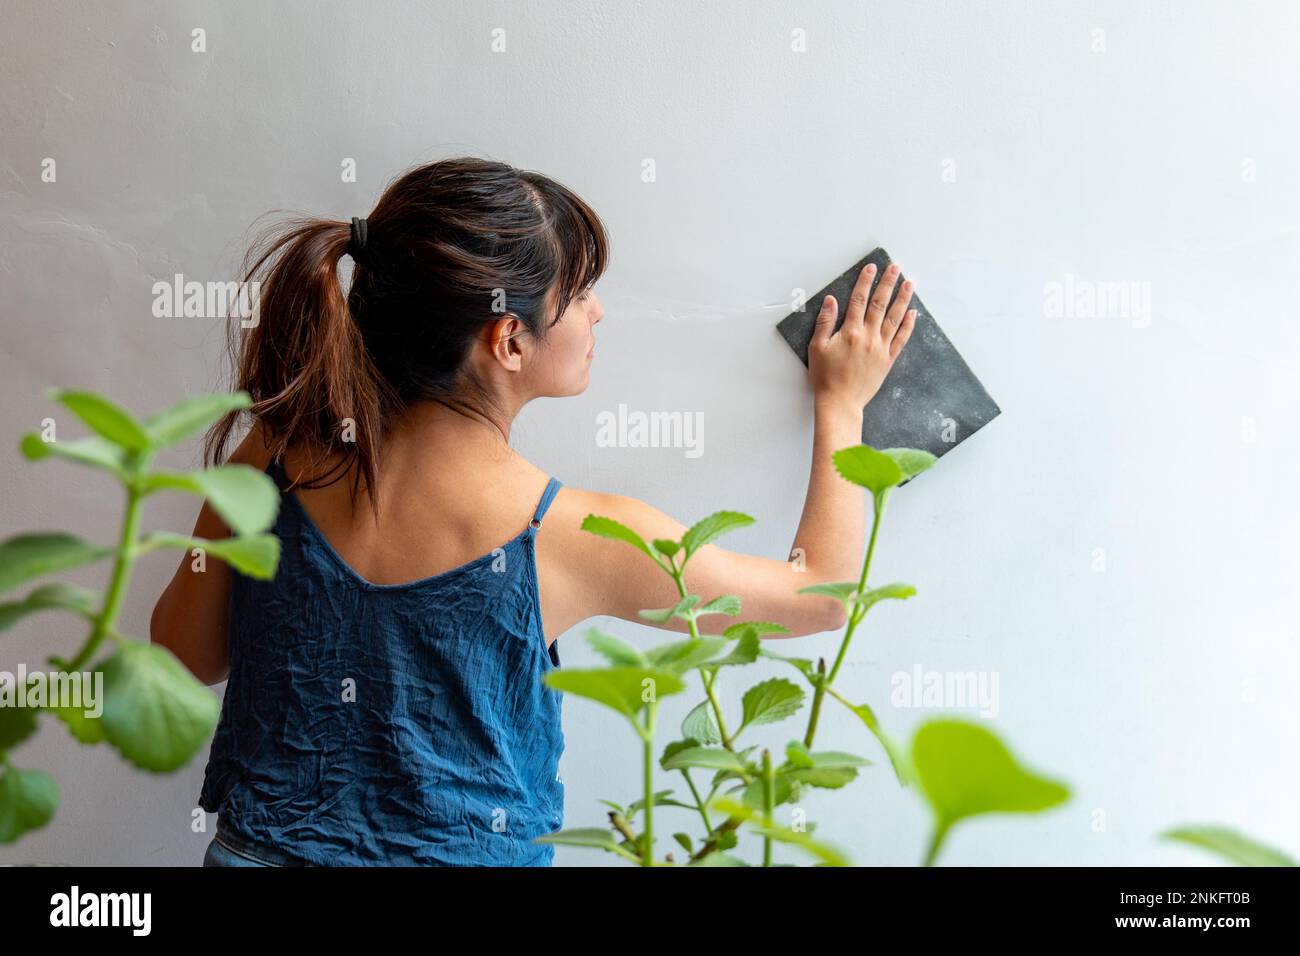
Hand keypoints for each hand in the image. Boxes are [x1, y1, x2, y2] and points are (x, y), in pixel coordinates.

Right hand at [808, 261, 916, 412]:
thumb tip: (832, 300)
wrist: (840, 403)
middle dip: (888, 283)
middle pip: (880, 304)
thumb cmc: (825, 377)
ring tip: (910, 283)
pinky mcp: (887, 360)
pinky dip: (908, 325)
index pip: (859, 300)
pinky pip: (901, 339)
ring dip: (903, 299)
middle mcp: (868, 337)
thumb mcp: (817, 347)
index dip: (865, 282)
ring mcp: (880, 348)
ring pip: (894, 318)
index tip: (871, 268)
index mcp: (850, 332)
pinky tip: (913, 313)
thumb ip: (825, 322)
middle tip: (895, 268)